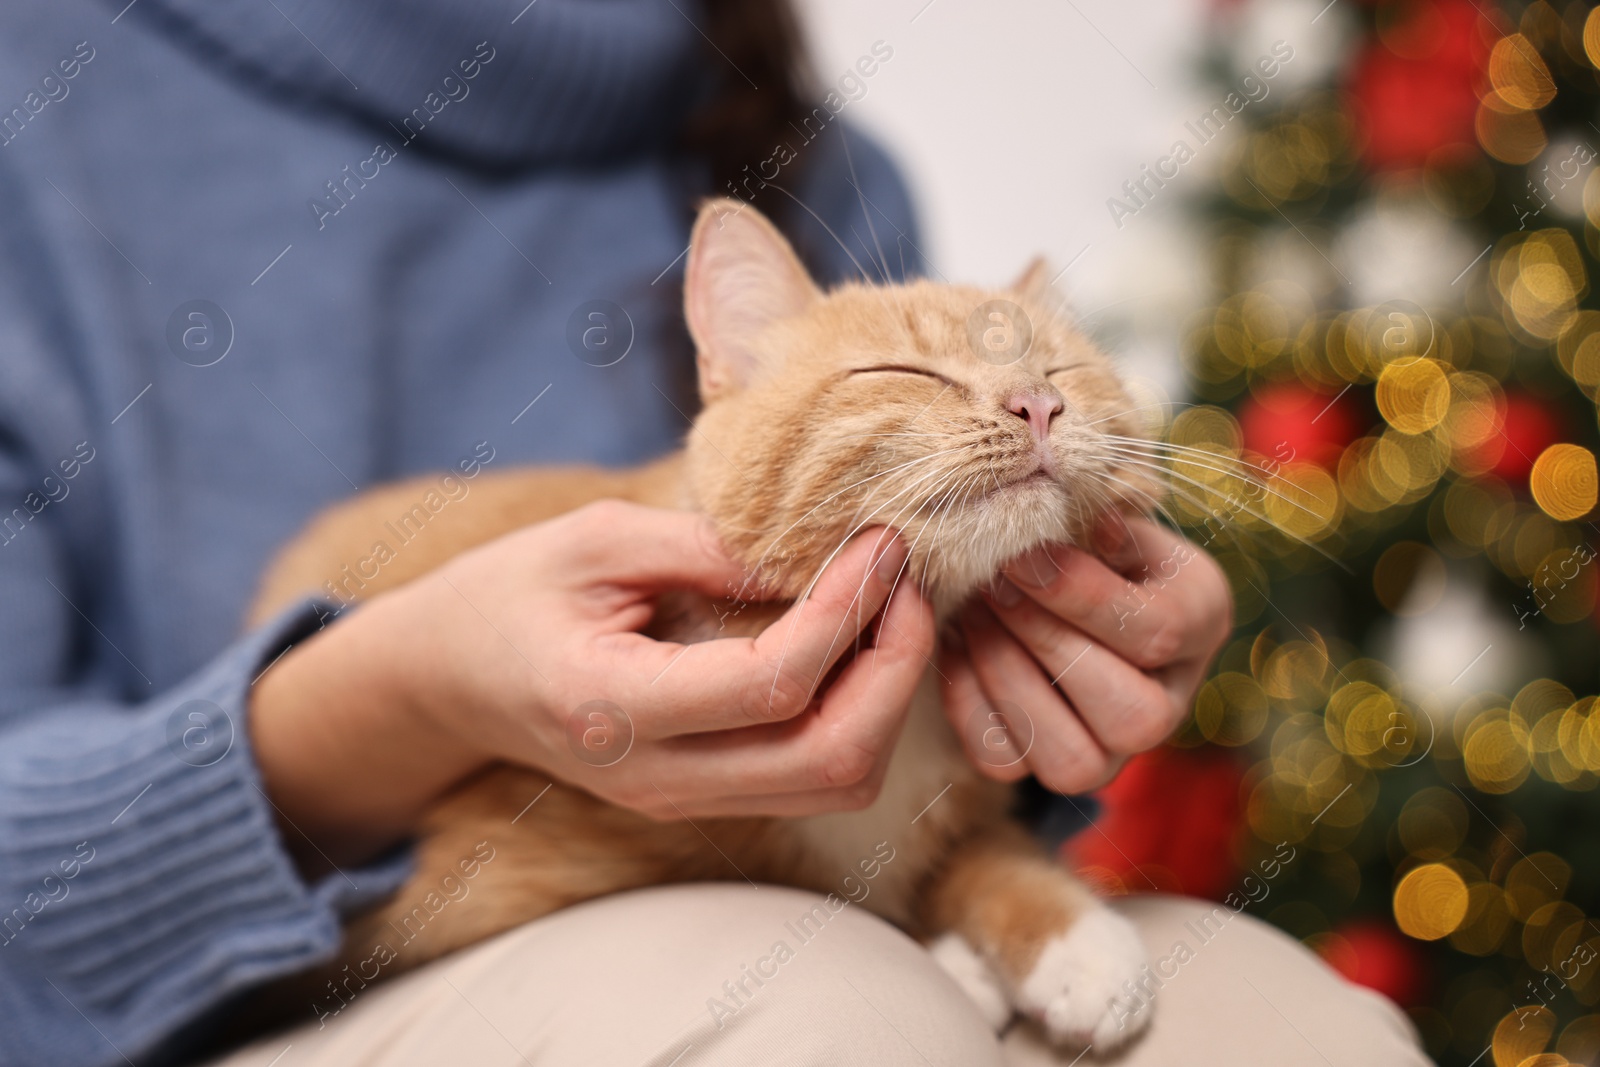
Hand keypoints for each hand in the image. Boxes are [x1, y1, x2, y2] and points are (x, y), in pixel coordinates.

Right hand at [253, 501, 933, 864]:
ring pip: (836, 783)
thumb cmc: (510, 593)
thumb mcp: (595, 538)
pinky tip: (854, 644)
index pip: (773, 684)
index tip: (878, 542)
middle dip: (896, 667)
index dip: (847, 610)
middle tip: (902, 579)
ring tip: (886, 606)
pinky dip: (860, 714)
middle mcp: (657, 777)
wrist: (449, 678)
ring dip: (887, 697)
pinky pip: (814, 777)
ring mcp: (683, 799)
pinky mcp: (704, 797)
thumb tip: (823, 551)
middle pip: (831, 760)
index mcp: (612, 706)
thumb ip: (708, 547)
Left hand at [939, 515, 1230, 794]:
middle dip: (1046, 643)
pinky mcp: (1049, 767)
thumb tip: (1081, 522)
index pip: (1157, 633)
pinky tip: (956, 645)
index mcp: (1201, 622)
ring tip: (970, 613)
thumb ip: (1098, 520)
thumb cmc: (1088, 540)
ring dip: (1007, 680)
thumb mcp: (1105, 516)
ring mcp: (1112, 753)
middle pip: (1131, 715)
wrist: (1060, 580)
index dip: (1080, 596)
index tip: (1021, 553)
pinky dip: (970, 707)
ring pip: (1072, 764)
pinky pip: (1006, 765)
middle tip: (991, 585)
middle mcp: (1170, 706)